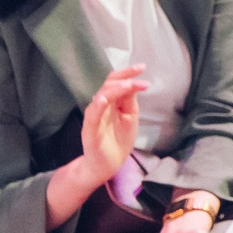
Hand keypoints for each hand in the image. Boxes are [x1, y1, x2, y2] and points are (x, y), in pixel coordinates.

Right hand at [77, 65, 147, 184]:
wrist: (108, 165)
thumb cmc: (119, 140)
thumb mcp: (130, 117)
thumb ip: (129, 101)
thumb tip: (133, 83)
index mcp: (111, 103)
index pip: (115, 82)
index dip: (127, 73)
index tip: (142, 67)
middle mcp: (101, 107)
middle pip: (107, 86)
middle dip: (123, 78)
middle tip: (139, 75)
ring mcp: (95, 118)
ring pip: (100, 98)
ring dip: (114, 89)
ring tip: (127, 84)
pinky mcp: (90, 131)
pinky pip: (91, 117)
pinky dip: (96, 107)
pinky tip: (102, 100)